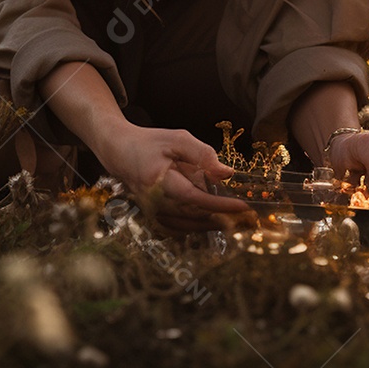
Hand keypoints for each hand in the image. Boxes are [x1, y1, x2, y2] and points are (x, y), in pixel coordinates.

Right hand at [98, 124, 250, 233]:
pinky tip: (213, 222)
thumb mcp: (177, 139)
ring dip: (213, 225)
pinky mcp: (153, 217)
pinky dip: (197, 227)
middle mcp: (154, 202)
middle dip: (222, 218)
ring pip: (187, 226)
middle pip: (194, 217)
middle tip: (248, 217)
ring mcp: (152, 213)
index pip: (195, 198)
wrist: (120, 152)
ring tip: (238, 222)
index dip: (220, 205)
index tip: (243, 207)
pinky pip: (178, 228)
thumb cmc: (150, 143)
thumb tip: (226, 173)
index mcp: (159, 180)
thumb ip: (202, 154)